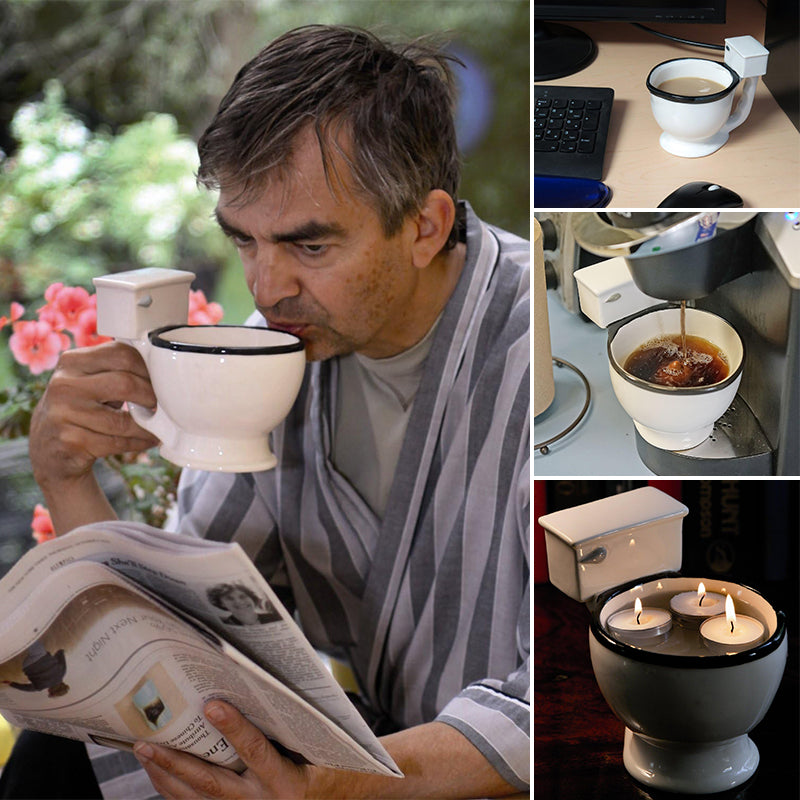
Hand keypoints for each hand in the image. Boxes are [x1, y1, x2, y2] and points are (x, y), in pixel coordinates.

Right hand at [29, 341, 158, 489]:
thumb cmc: (81, 407)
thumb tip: (163, 371)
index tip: (160, 381)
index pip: (121, 354)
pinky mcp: (71, 442)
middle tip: (160, 405)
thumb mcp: (89, 380)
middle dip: (151, 396)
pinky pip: (118, 442)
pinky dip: (139, 442)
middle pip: (125, 383)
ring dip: (149, 426)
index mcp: (72, 361)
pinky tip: (147, 440)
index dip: (148, 368)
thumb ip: (116, 369)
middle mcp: (64, 385)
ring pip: (123, 420)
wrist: (48, 448)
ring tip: (159, 426)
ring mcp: (64, 414)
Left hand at [133, 700, 310, 799]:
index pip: (255, 751)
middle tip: (151, 741)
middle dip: (178, 761)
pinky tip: (158, 773)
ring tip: (144, 752)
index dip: (234, 728)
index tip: (213, 705)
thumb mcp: (316, 750)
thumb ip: (290, 728)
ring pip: (197, 797)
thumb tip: (260, 690)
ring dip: (167, 775)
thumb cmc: (326, 773)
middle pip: (211, 782)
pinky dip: (173, 789)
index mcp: (286, 782)